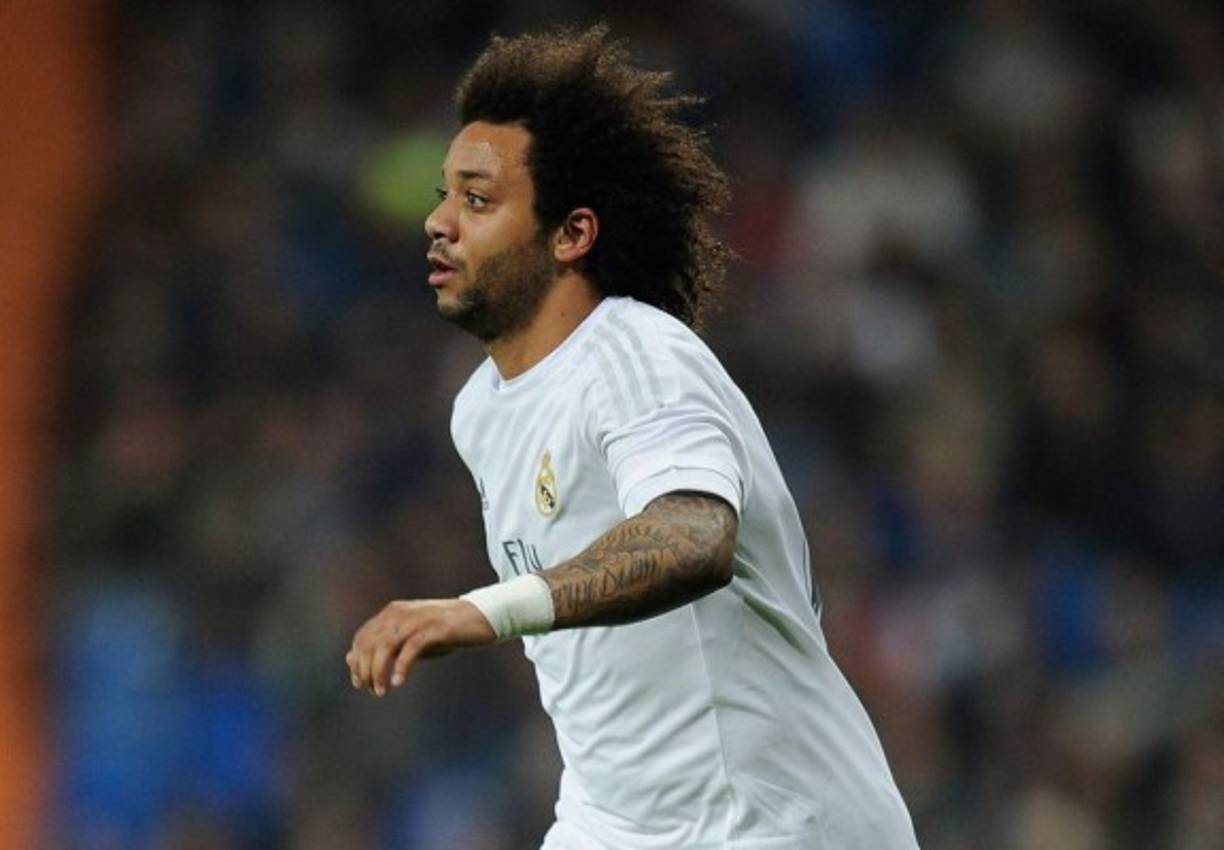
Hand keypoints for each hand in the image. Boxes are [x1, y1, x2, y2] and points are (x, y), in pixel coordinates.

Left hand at [346, 599, 495, 695]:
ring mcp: (418, 619)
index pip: (362, 638)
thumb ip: (384, 649)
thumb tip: (350, 660)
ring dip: (379, 670)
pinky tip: (398, 682)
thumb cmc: (444, 632)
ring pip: (386, 645)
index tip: (361, 684)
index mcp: (392, 613)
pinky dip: (401, 666)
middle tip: (372, 690)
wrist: (480, 618)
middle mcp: (400, 613)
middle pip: (370, 642)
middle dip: (365, 670)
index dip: (357, 663)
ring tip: (381, 691)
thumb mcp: (411, 641)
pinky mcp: (435, 628)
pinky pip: (411, 647)